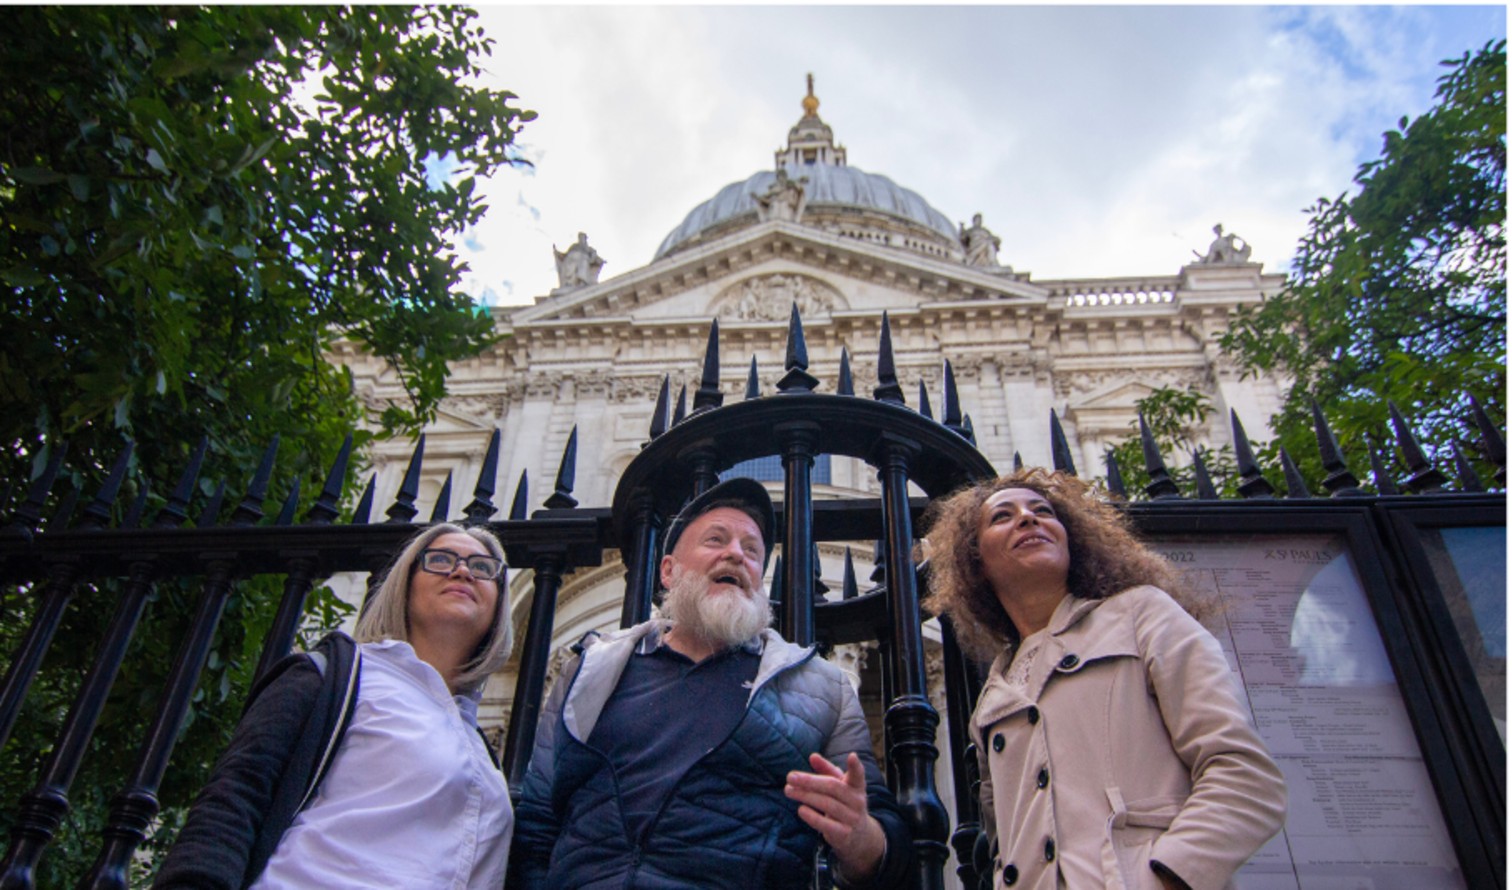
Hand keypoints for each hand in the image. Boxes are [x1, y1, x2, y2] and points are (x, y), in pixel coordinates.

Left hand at [785, 752, 887, 884]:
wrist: (858, 835)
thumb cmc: (843, 802)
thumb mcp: (839, 785)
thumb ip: (826, 770)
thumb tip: (812, 756)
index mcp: (857, 786)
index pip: (858, 775)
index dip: (855, 766)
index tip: (852, 756)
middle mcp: (857, 801)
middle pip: (832, 787)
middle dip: (810, 781)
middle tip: (790, 777)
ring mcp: (852, 818)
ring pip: (827, 804)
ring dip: (805, 796)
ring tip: (788, 790)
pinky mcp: (843, 834)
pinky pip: (826, 825)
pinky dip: (812, 817)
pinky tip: (800, 810)